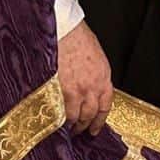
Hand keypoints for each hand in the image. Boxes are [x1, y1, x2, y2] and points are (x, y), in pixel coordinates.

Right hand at [58, 21, 113, 135]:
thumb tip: (88, 86)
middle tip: (78, 131)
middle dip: (84, 125)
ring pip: (76, 117)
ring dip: (71, 125)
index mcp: (104, 77)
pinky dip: (58, 120)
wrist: (64, 29)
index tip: (94, 128)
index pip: (105, 106)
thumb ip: (94, 73)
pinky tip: (54, 122)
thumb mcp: (95, 55)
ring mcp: (78, 91)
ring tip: (64, 129)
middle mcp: (93, 87)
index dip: (99, 120)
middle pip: (91, 114)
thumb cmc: (76, 36)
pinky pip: (62, 113)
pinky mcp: (62, 91)